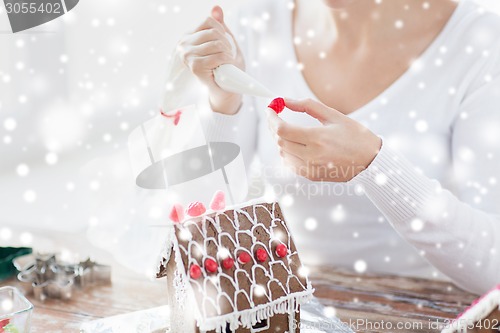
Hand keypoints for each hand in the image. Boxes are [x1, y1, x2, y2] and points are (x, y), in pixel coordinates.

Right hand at [177, 6, 243, 114]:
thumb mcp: (225, 41)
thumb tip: (216, 7)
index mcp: (189, 36)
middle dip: (227, 43)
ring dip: (228, 53)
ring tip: (227, 61)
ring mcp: (187, 56)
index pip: (208, 21)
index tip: (225, 43)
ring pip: (217, 44)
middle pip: (214, 32)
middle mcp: (184, 44)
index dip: (222, 30)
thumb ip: (219, 24)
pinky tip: (225, 67)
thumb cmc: (226, 65)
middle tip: (228, 55)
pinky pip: (217, 56)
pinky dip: (226, 61)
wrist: (226, 89)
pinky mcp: (195, 67)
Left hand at [267, 98, 381, 181]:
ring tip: (286, 128)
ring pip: (282, 153)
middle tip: (275, 116)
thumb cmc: (356, 136)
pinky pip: (290, 164)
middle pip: (279, 141)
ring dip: (280, 139)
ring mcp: (310, 168)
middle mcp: (311, 156)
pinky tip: (294, 144)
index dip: (272, 118)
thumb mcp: (334, 115)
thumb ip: (307, 106)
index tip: (270, 108)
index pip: (282, 129)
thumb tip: (285, 100)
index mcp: (317, 138)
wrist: (371, 161)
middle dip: (273, 126)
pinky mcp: (311, 176)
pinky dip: (287, 152)